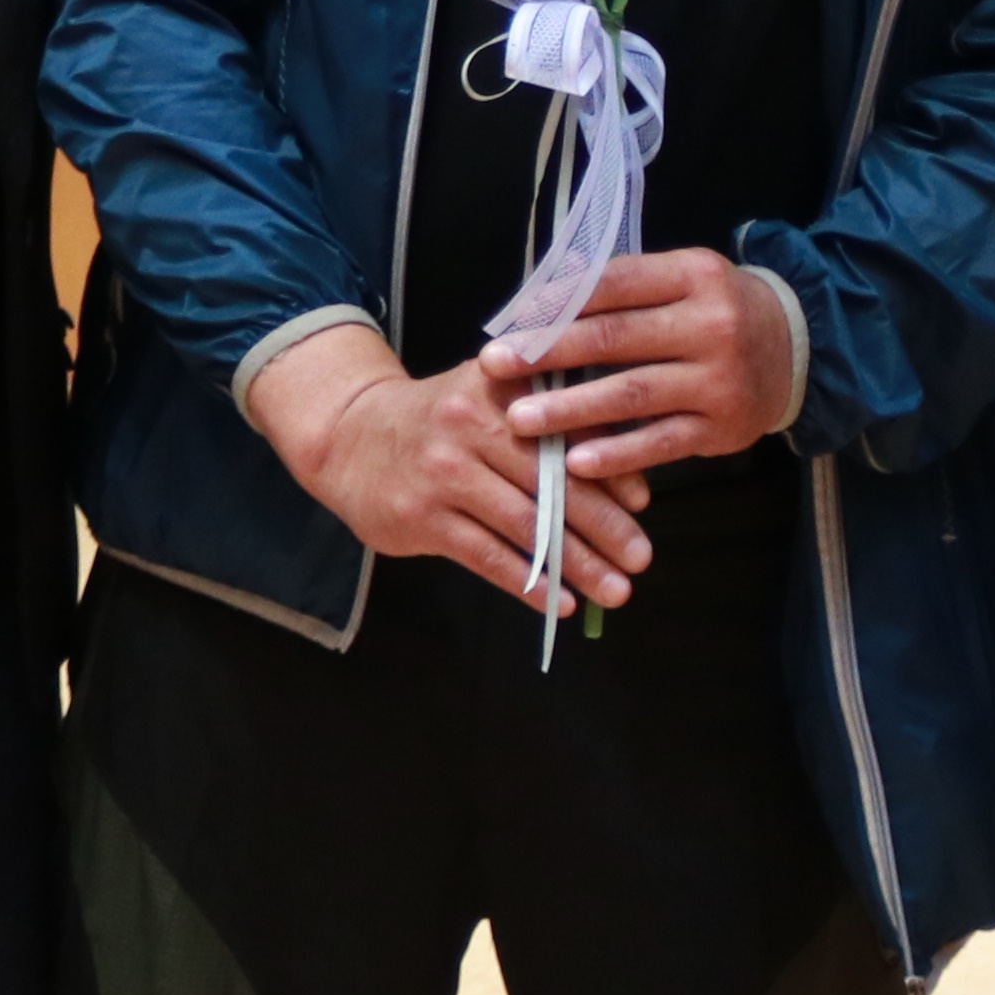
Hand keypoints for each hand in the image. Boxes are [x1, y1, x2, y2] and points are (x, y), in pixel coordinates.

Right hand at [244, 318, 652, 616]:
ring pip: (525, 526)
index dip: (609, 471)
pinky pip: (486, 556)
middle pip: (552, 484)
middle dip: (605, 527)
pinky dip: (527, 583)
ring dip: (577, 565)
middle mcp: (470, 426)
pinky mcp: (421, 518)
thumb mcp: (492, 396)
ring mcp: (442, 474)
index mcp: (499, 390)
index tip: (643, 505)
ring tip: (616, 591)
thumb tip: (631, 484)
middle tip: (643, 559)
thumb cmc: (443, 420)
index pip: (566, 434)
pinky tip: (560, 603)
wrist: (351, 436)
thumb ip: (556, 424)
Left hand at [495, 248, 795, 488]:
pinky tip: (575, 463)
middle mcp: (711, 324)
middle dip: (548, 351)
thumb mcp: (682, 279)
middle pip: (617, 337)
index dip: (559, 300)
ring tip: (519, 418)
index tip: (511, 317)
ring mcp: (719, 379)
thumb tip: (548, 282)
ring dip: (570, 409)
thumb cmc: (719, 310)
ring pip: (633, 394)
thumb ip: (621, 282)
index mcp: (694, 275)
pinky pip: (660, 443)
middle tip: (495, 364)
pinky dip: (617, 455)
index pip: (616, 282)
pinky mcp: (722, 427)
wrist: (797, 351)